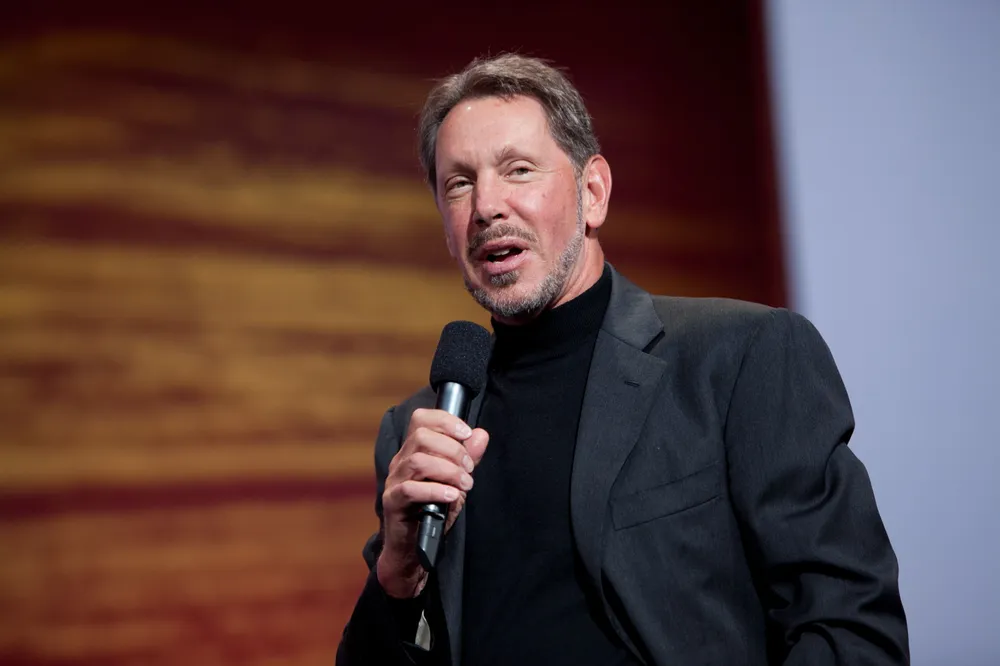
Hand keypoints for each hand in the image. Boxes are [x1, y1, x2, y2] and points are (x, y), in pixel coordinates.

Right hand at [376, 408, 488, 597]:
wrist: (414, 549)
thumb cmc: (433, 512)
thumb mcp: (456, 482)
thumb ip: (467, 458)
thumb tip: (481, 435)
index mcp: (413, 451)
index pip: (421, 419)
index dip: (445, 420)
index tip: (467, 434)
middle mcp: (400, 462)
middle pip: (421, 436)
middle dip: (453, 449)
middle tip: (469, 469)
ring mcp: (394, 482)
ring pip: (417, 461)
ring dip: (448, 470)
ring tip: (465, 484)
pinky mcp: (392, 503)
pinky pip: (410, 489)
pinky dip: (436, 490)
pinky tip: (452, 497)